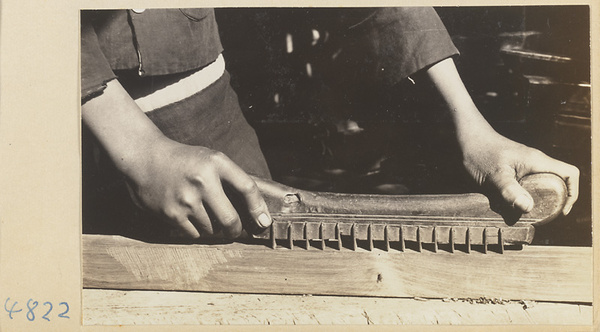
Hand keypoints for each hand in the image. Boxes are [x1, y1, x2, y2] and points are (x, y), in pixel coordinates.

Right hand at [125, 137, 271, 238]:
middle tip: (234, 230)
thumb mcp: (211, 159)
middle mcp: (203, 180)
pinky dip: (196, 230)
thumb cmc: (185, 161)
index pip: (247, 188)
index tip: (263, 222)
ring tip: (202, 213)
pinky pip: (194, 233)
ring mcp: (186, 198)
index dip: (258, 208)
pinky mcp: (172, 213)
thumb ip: (232, 179)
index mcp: (216, 163)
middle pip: (230, 220)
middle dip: (235, 230)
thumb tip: (256, 211)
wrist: (145, 158)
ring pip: (211, 229)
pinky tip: (188, 215)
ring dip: (212, 228)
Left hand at [461, 131, 578, 214]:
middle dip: (554, 200)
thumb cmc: (480, 152)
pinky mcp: (514, 167)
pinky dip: (523, 194)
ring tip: (525, 212)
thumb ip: (510, 192)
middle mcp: (535, 162)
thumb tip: (529, 208)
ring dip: (537, 198)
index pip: (570, 173)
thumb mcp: (494, 176)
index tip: (561, 210)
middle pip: (558, 181)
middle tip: (541, 215)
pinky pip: (526, 183)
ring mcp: (524, 164)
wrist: (466, 136)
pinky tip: (510, 202)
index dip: (573, 193)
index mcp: (537, 161)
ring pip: (541, 183)